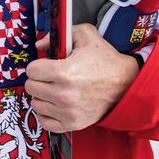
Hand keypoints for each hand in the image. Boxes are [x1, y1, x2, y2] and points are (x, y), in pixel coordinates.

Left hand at [24, 25, 138, 132]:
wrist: (126, 83)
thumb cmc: (105, 59)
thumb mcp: (85, 34)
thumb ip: (58, 34)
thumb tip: (39, 44)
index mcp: (64, 72)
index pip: (31, 71)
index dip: (38, 65)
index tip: (46, 65)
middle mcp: (64, 94)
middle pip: (31, 87)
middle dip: (38, 79)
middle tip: (50, 77)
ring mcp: (68, 112)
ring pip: (36, 104)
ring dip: (42, 96)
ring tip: (54, 89)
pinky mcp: (74, 124)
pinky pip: (46, 122)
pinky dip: (47, 114)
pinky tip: (55, 104)